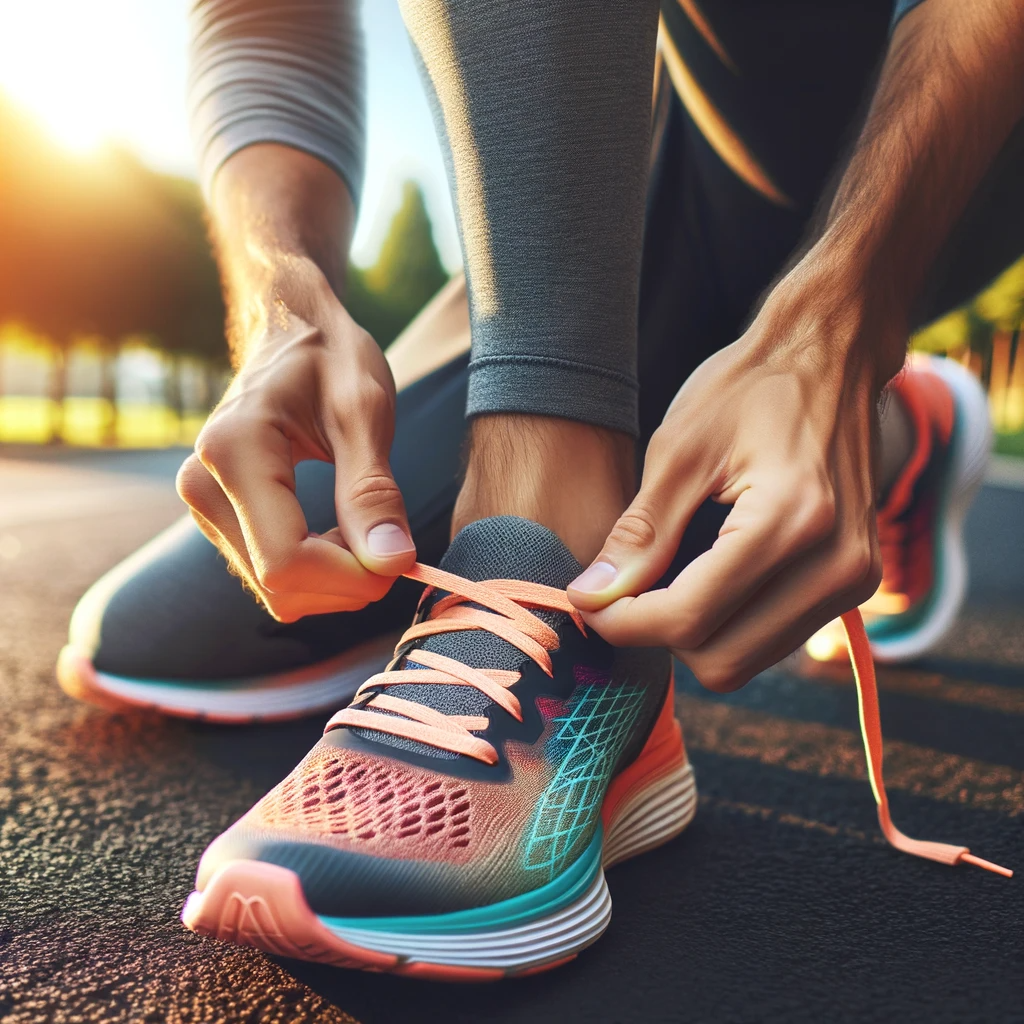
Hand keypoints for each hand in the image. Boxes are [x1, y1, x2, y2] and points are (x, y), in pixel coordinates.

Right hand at [176, 263, 414, 621]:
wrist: (289, 330)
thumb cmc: (330, 357)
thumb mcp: (364, 410)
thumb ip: (373, 490)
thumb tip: (393, 563)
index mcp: (234, 451)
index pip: (287, 561)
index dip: (352, 578)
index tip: (402, 557)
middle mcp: (203, 486)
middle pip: (280, 586)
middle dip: (347, 582)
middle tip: (391, 539)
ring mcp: (203, 507)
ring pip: (275, 592)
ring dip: (334, 580)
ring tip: (366, 526)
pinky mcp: (218, 520)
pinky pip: (270, 577)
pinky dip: (317, 572)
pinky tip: (340, 532)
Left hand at [568, 272, 892, 690]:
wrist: (830, 357)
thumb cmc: (752, 387)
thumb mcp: (680, 449)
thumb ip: (639, 533)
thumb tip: (593, 598)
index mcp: (792, 521)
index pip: (690, 618)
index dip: (625, 622)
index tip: (588, 599)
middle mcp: (837, 565)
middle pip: (722, 661)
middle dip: (659, 635)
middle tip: (623, 591)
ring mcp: (855, 580)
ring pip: (747, 660)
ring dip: (694, 635)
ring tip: (664, 576)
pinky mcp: (855, 584)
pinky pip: (773, 638)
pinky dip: (728, 623)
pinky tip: (704, 575)